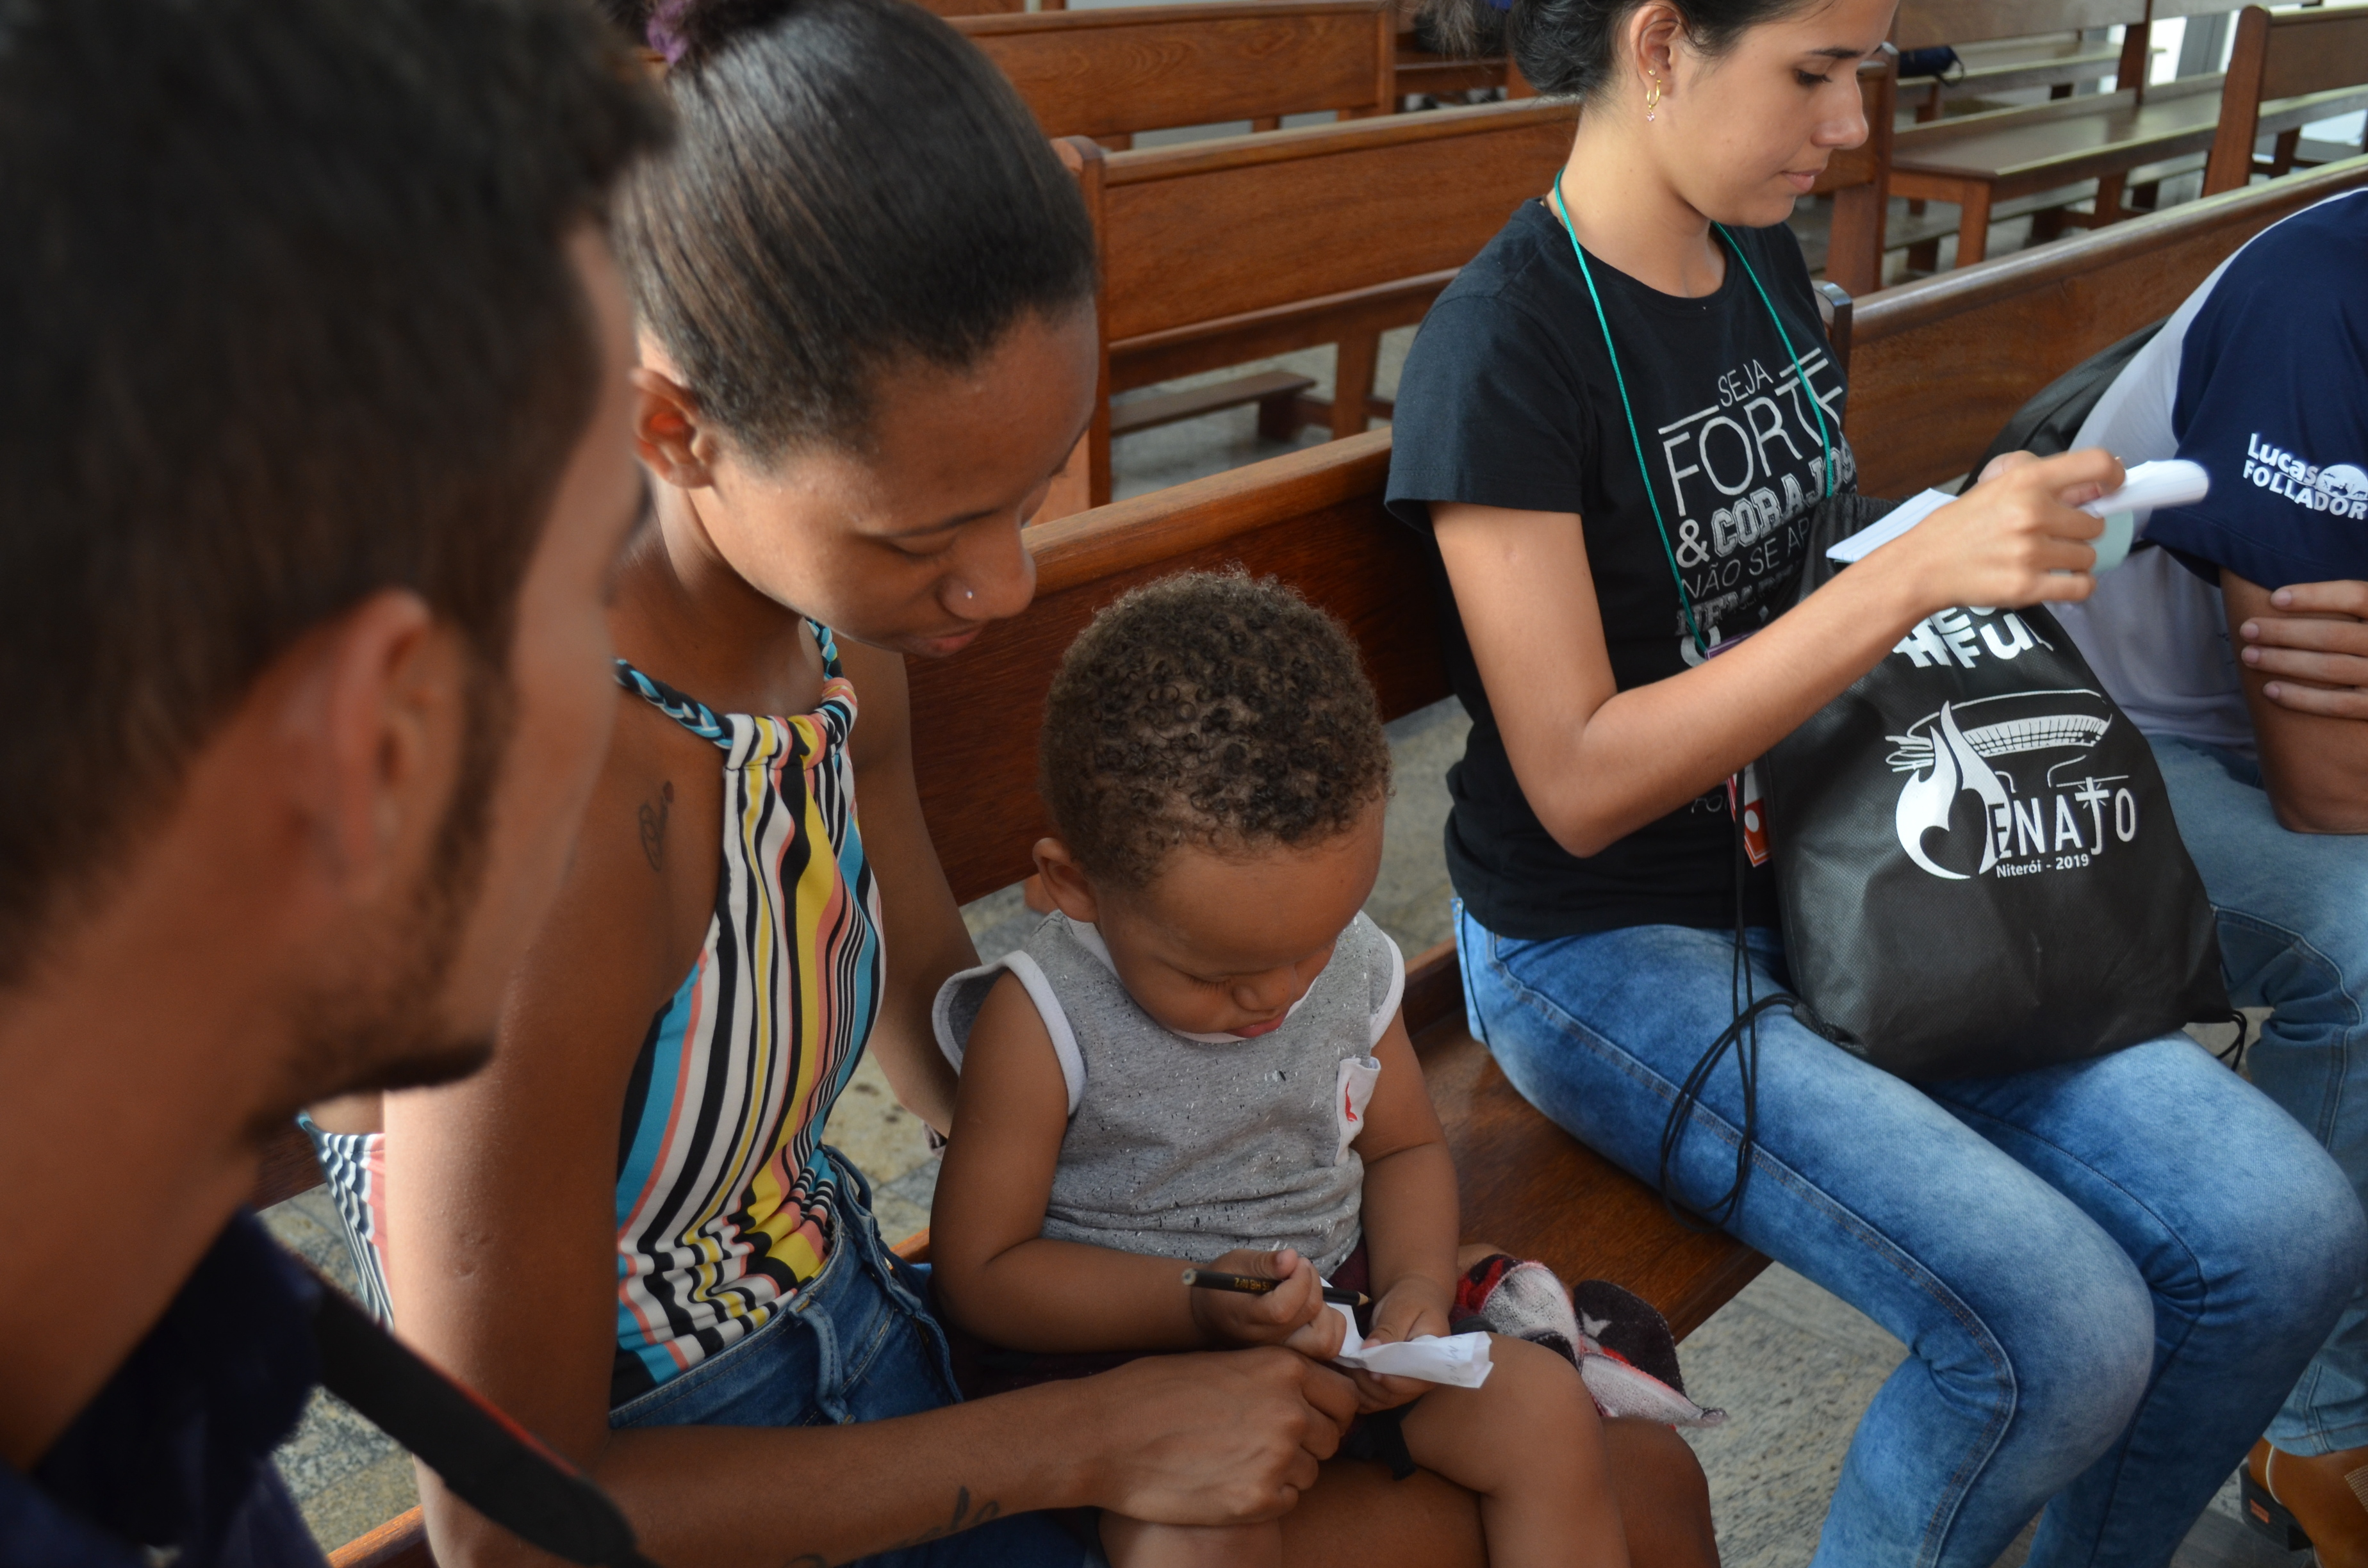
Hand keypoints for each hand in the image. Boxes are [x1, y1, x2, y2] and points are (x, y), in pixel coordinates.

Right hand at [1075, 1347, 1357, 1524]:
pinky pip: (1287, 1501)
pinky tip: (1230, 1481)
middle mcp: (1290, 1411)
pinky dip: (1267, 1497)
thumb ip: (1268, 1376)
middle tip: (1267, 1442)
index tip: (1311, 1416)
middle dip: (1310, 1441)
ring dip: (1286, 1470)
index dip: (1328, 1408)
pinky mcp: (1258, 1500)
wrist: (1107, 1435)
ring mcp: (1277, 1458)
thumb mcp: (1221, 1362)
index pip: (1344, 1395)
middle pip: (1334, 1436)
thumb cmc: (1153, 1391)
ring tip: (1239, 1460)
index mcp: (1283, 1368)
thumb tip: (1303, 1391)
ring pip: (1311, 1471)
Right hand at [1187, 1249, 1344, 1359]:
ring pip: (1326, 1340)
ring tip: (1307, 1292)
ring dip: (1326, 1309)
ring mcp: (1284, 1351)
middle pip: (1309, 1317)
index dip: (1299, 1280)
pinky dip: (1331, 1322)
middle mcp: (1269, 1341)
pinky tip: (1313, 1307)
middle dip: (1312, 1284)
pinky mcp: (1295, 1353)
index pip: (1284, 1308)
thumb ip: (1265, 1262)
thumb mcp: (1236, 1263)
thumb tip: (1292, 1258)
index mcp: (1249, 1318)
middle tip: (1300, 1268)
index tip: (1295, 1261)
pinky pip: (1328, 1344)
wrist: (1210, 1314)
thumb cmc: (1223, 1285)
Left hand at [1345, 1276, 1453, 1412]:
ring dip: (1358, 1387)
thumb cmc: (1411, 1302)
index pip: (1413, 1382)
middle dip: (1368, 1382)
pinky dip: (1356, 1391)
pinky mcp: (1391, 1388)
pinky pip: (1372, 1401)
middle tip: (1348, 1362)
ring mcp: (1406, 1388)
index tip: (1369, 1370)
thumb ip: (1388, 1330)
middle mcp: (1422, 1380)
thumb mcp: (1401, 1309)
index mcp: (1433, 1361)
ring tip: (1344, 1364)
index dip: (1390, 1380)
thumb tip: (1369, 1350)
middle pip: (1393, 1395)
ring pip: (1379, 1401)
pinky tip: (1345, 1373)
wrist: (1413, 1301)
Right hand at [1879, 447, 2120, 613]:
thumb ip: (2039, 478)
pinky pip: (2081, 587)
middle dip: (2080, 531)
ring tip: (2047, 559)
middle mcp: (2032, 513)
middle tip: (2053, 535)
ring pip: (2088, 557)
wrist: (1923, 566)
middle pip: (2096, 524)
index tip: (2112, 488)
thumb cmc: (1960, 525)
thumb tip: (2091, 485)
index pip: (2097, 464)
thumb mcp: (1994, 485)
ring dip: (2074, 560)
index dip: (2114, 476)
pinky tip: (2060, 580)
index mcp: (2026, 481)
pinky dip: (2077, 586)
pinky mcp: (2027, 587)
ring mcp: (2031, 552)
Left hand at [2240, 580, 2367, 718]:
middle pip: (2333, 635)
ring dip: (2283, 662)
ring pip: (2329, 667)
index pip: (2355, 596)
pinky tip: (2269, 690)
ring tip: (2249, 655)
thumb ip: (2347, 607)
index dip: (2315, 596)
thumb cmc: (2366, 643)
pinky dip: (2300, 697)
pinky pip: (2337, 704)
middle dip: (2284, 632)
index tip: (2273, 598)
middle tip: (2247, 630)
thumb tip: (2283, 595)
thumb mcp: (2364, 619)